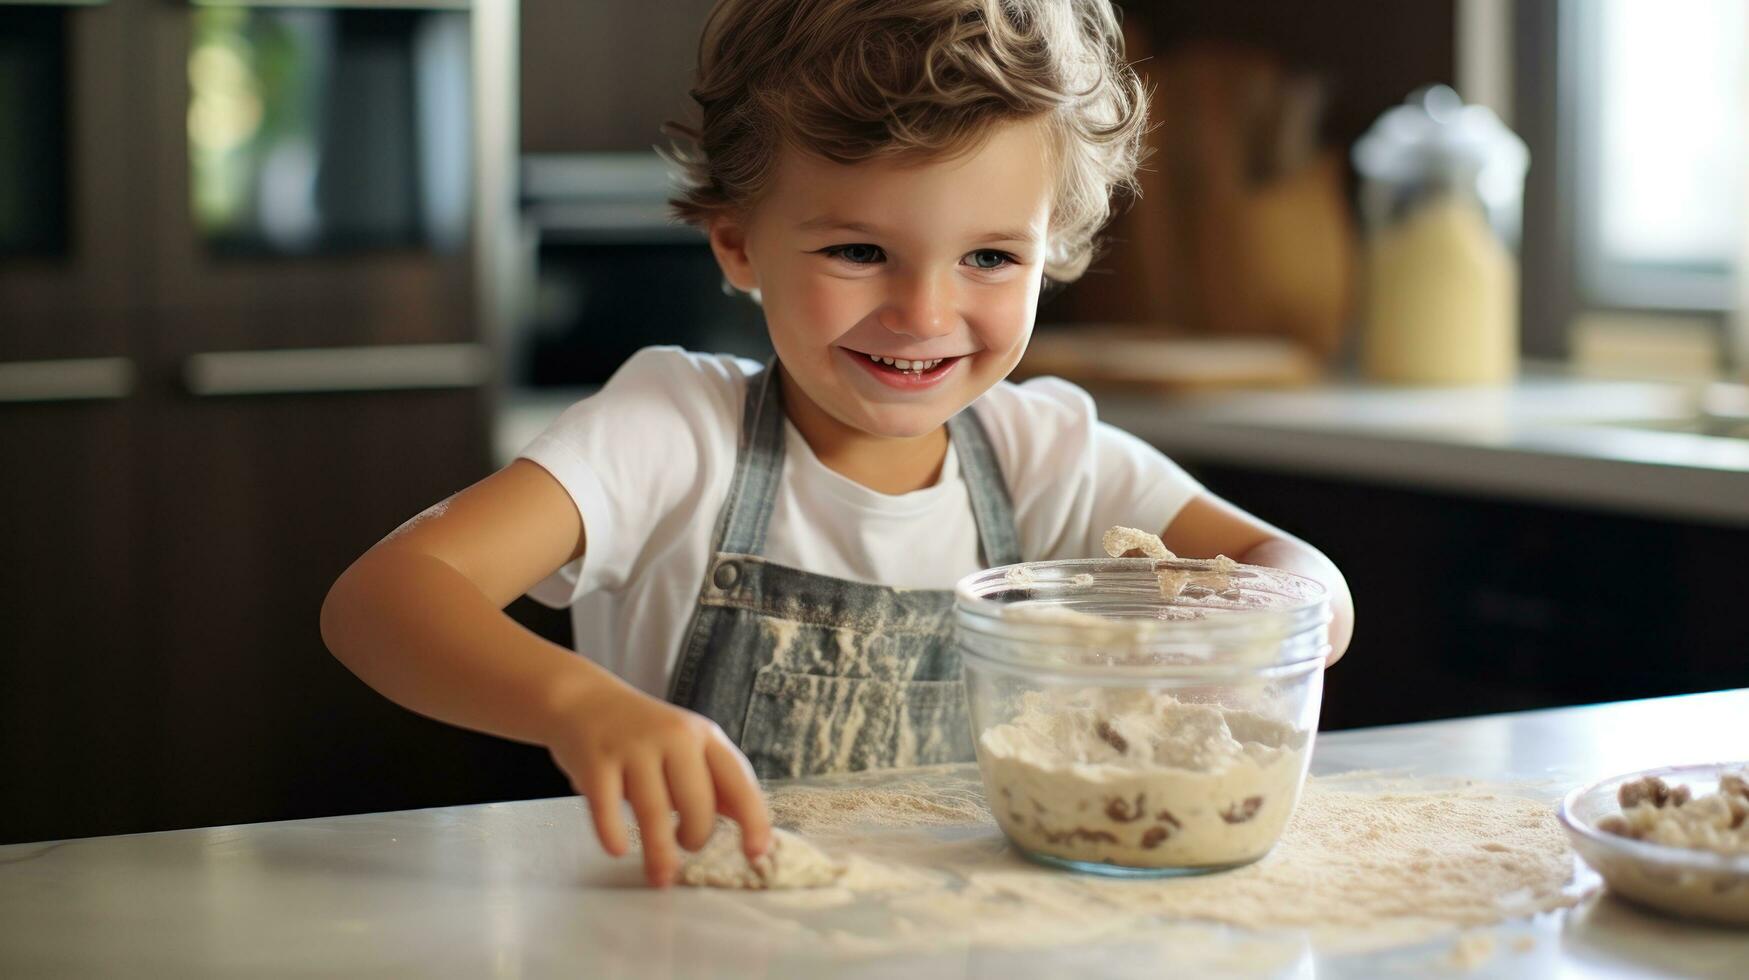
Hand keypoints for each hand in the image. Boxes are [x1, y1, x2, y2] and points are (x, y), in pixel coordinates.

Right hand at [543, 677, 770, 886]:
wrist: (583, 700)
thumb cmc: (643, 734)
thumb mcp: (688, 746)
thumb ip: (716, 783)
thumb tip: (752, 827)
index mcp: (704, 735)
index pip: (739, 781)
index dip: (753, 820)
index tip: (756, 853)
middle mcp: (673, 736)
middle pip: (697, 803)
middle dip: (696, 837)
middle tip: (686, 845)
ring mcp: (632, 747)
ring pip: (655, 812)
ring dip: (660, 853)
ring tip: (661, 876)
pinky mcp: (595, 761)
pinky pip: (607, 809)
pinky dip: (614, 835)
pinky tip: (618, 850)